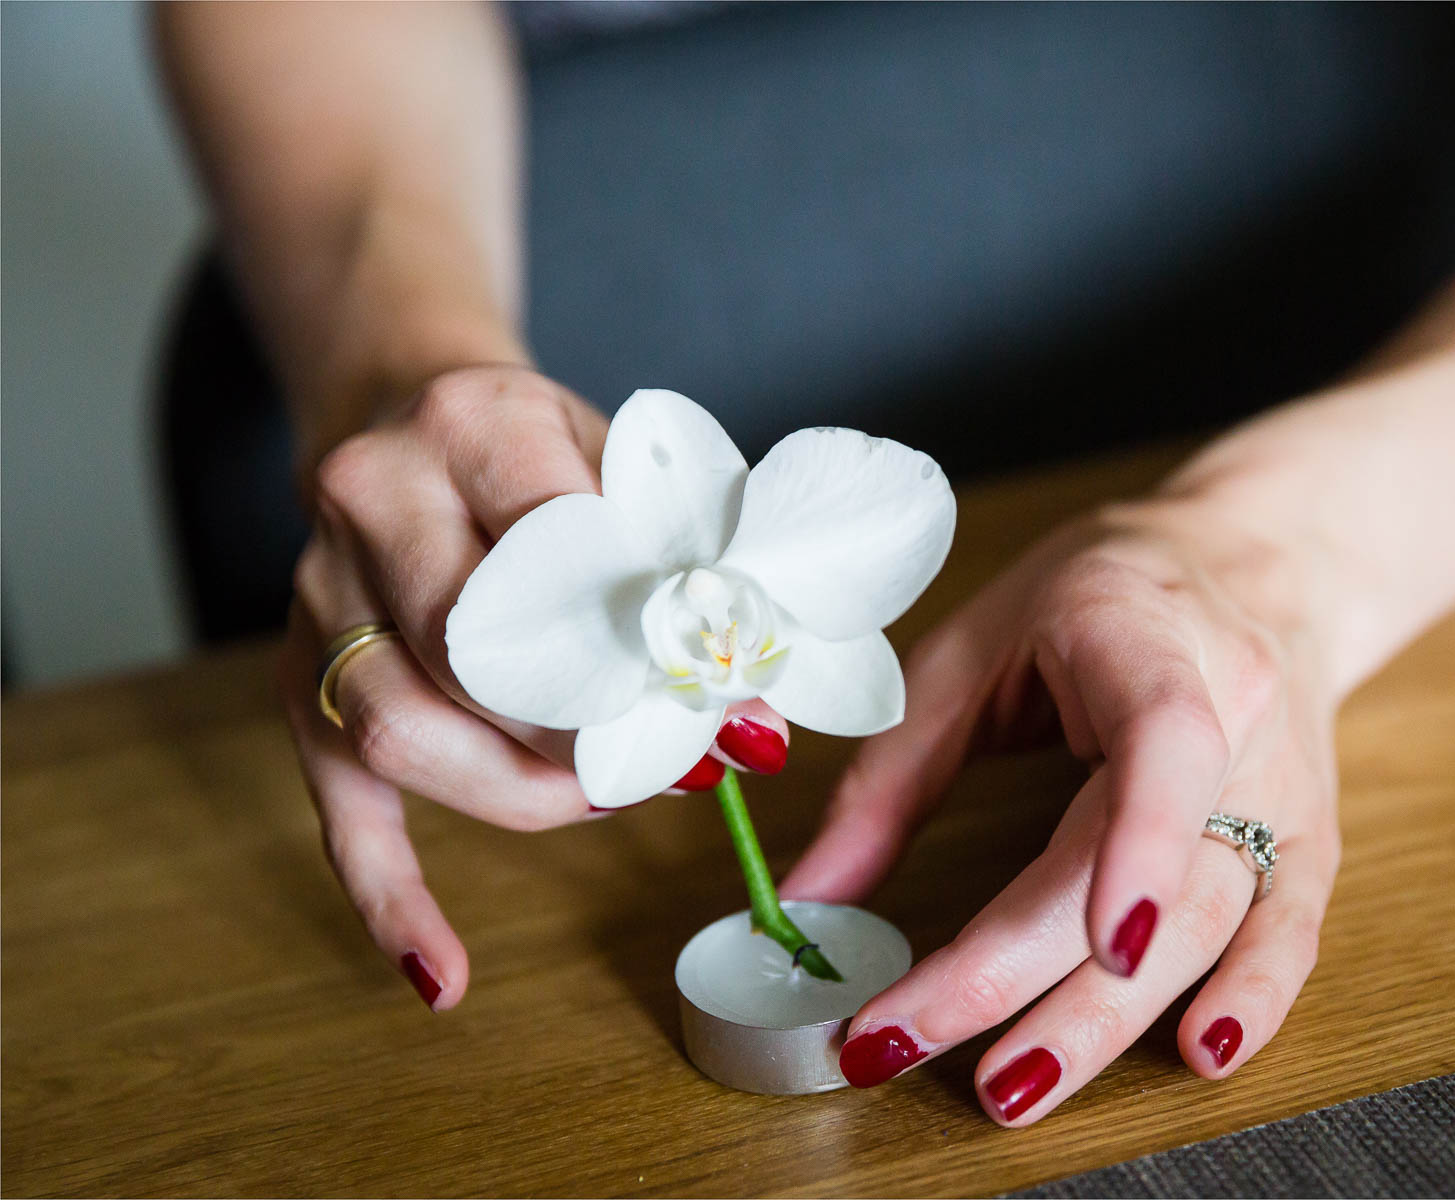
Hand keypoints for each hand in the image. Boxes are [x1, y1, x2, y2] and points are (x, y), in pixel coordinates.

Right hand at [276, 365, 787, 1009]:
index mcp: (474, 424)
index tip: (715, 709)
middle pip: (464, 654)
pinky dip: (388, 896)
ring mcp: (317, 595)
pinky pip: (334, 802)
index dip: (638, 648)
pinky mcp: (294, 678)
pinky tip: (444, 974)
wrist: (404, 400)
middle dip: (578, 734)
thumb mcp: (626, 460)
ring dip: (516, 794)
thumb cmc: (543, 446)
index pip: (552, 553)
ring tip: (601, 798)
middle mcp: (372, 500)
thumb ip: (690, 565)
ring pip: (393, 729)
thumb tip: (758, 709)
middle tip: (665, 765)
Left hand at [782, 498, 1341, 1122]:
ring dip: (1113, 1018)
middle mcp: (1238, 716)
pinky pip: (1291, 932)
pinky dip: (1251, 1002)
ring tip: (1013, 1084)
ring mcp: (1282, 784)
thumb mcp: (973, 644)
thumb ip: (891, 771)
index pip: (1167, 743)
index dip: (1141, 845)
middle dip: (1034, 976)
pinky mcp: (1305, 834)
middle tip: (915, 1040)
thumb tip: (808, 898)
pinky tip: (1199, 1056)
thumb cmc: (1099, 590)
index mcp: (1149, 640)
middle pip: (1155, 870)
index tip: (1099, 941)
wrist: (1251, 562)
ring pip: (1216, 920)